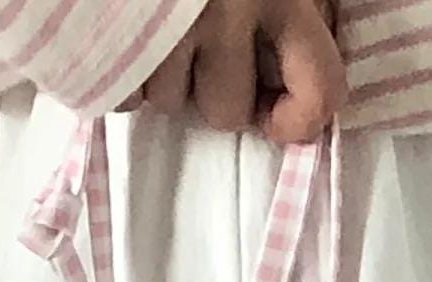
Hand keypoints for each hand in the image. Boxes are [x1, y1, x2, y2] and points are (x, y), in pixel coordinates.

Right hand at [121, 0, 345, 144]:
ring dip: (164, 75)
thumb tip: (298, 71)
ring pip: (168, 103)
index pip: (317, 92)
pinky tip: (131, 30)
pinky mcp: (113, 41)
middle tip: (201, 45)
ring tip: (160, 26)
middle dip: (213, 90)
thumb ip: (297, 4)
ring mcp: (165, 29)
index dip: (298, 119)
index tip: (278, 114)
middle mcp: (228, 10)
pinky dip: (125, 70)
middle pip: (227, 113)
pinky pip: (124, 92)